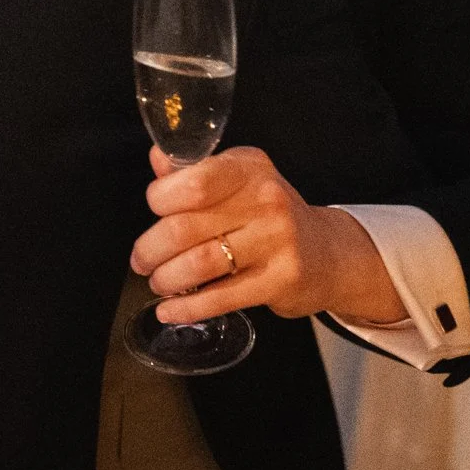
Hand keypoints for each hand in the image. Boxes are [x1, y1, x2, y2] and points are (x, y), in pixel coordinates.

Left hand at [128, 146, 403, 325]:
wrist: (328, 253)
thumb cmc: (269, 216)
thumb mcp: (238, 182)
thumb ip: (195, 173)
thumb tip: (157, 159)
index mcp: (249, 167)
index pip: (193, 181)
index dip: (160, 199)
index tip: (153, 212)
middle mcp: (266, 199)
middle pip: (186, 226)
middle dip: (151, 248)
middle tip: (141, 260)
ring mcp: (277, 240)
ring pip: (200, 263)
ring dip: (167, 279)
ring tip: (158, 283)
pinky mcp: (282, 280)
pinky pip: (222, 297)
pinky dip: (187, 307)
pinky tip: (170, 310)